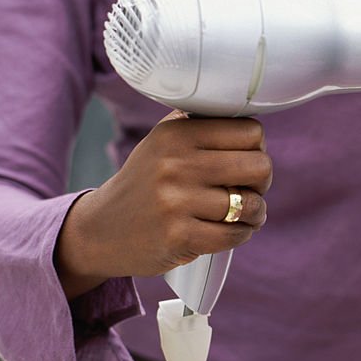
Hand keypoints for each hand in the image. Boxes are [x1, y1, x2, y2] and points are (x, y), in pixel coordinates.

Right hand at [55, 111, 271, 299]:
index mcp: (177, 133)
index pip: (251, 131)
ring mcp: (175, 201)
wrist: (99, 230)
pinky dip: (242, 234)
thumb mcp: (164, 141)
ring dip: (255, 213)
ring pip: (250, 204)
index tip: (247, 160)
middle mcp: (175, 163)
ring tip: (245, 214)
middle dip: (262, 182)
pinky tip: (233, 230)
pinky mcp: (178, 236)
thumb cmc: (146, 182)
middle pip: (259, 166)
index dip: (257, 149)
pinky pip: (234, 234)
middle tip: (250, 189)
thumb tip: (253, 127)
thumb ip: (203, 125)